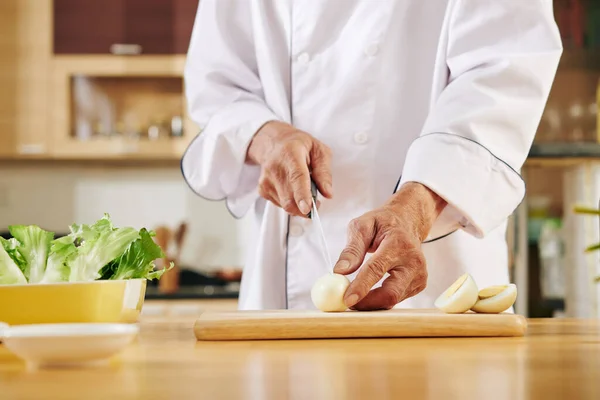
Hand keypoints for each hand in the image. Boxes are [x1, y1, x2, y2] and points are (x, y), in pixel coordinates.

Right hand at [246, 121, 332, 215]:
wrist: (273, 142)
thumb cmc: (298, 145)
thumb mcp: (319, 150)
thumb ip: (324, 172)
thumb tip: (327, 193)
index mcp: (291, 154)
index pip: (296, 177)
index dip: (302, 195)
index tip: (307, 208)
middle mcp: (275, 167)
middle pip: (290, 198)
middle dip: (306, 207)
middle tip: (316, 201)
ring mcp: (266, 180)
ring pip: (286, 205)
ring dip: (299, 204)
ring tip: (302, 187)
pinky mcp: (262, 190)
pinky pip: (280, 205)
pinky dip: (290, 201)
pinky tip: (291, 188)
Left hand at [333, 182, 446, 310]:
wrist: (409, 222)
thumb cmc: (383, 223)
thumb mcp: (363, 225)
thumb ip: (352, 249)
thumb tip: (340, 271)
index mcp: (398, 244)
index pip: (377, 269)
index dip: (361, 287)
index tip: (347, 299)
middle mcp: (413, 261)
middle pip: (390, 293)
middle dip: (367, 303)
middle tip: (347, 303)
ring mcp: (420, 274)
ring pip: (393, 299)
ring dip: (372, 302)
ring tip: (356, 293)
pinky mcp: (419, 284)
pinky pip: (397, 298)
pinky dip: (381, 298)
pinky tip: (372, 289)